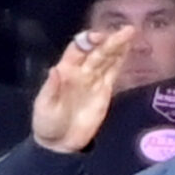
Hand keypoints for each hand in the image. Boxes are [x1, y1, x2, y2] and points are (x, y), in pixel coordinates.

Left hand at [29, 25, 136, 154]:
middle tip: (126, 31)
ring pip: (108, 59)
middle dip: (110, 41)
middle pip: (97, 52)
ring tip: (130, 33)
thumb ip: (51, 89)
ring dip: (118, 46)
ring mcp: (94, 80)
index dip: (88, 42)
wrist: (59, 143)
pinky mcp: (104, 91)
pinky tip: (128, 49)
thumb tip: (54, 70)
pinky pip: (114, 72)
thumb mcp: (44, 107)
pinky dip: (121, 60)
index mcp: (65, 71)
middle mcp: (81, 71)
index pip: (78, 50)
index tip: (99, 38)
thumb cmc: (47, 123)